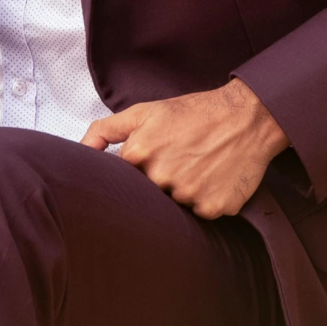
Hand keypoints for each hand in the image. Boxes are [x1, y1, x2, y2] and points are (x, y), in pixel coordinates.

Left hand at [81, 78, 288, 218]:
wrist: (247, 117)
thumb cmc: (193, 113)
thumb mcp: (144, 112)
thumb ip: (105, 130)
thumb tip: (79, 152)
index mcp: (139, 154)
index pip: (123, 180)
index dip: (137, 172)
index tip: (153, 161)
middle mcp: (161, 177)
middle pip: (148, 196)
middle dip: (160, 182)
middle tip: (179, 162)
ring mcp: (188, 195)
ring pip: (174, 206)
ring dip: (183, 192)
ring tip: (198, 167)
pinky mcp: (213, 207)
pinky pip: (200, 214)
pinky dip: (205, 200)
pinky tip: (213, 179)